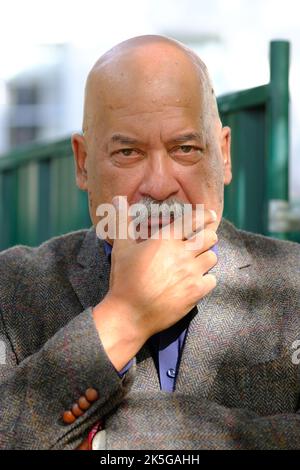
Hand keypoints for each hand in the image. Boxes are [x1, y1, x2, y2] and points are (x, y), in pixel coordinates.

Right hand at [93, 197, 217, 370]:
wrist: (129, 314)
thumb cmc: (123, 279)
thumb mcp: (121, 247)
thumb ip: (123, 221)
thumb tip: (117, 199)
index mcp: (165, 239)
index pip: (194, 220)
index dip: (206, 216)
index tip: (211, 215)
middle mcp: (182, 254)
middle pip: (209, 238)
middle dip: (207, 237)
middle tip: (202, 241)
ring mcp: (191, 274)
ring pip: (212, 258)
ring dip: (206, 257)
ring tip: (198, 261)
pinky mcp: (195, 292)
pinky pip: (212, 280)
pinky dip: (206, 279)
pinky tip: (196, 280)